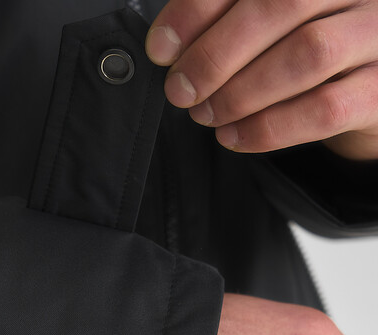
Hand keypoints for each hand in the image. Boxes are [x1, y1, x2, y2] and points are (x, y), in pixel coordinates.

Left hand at [145, 0, 377, 158]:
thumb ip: (228, 20)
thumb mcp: (268, 25)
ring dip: (242, 92)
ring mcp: (377, 36)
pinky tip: (235, 136)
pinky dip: (269, 128)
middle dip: (217, 53)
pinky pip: (324, 109)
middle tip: (181, 89)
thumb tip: (169, 46)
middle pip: (283, 5)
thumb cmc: (303, 50)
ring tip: (206, 114)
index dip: (199, 8)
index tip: (162, 46)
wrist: (364, 92)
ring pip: (307, 55)